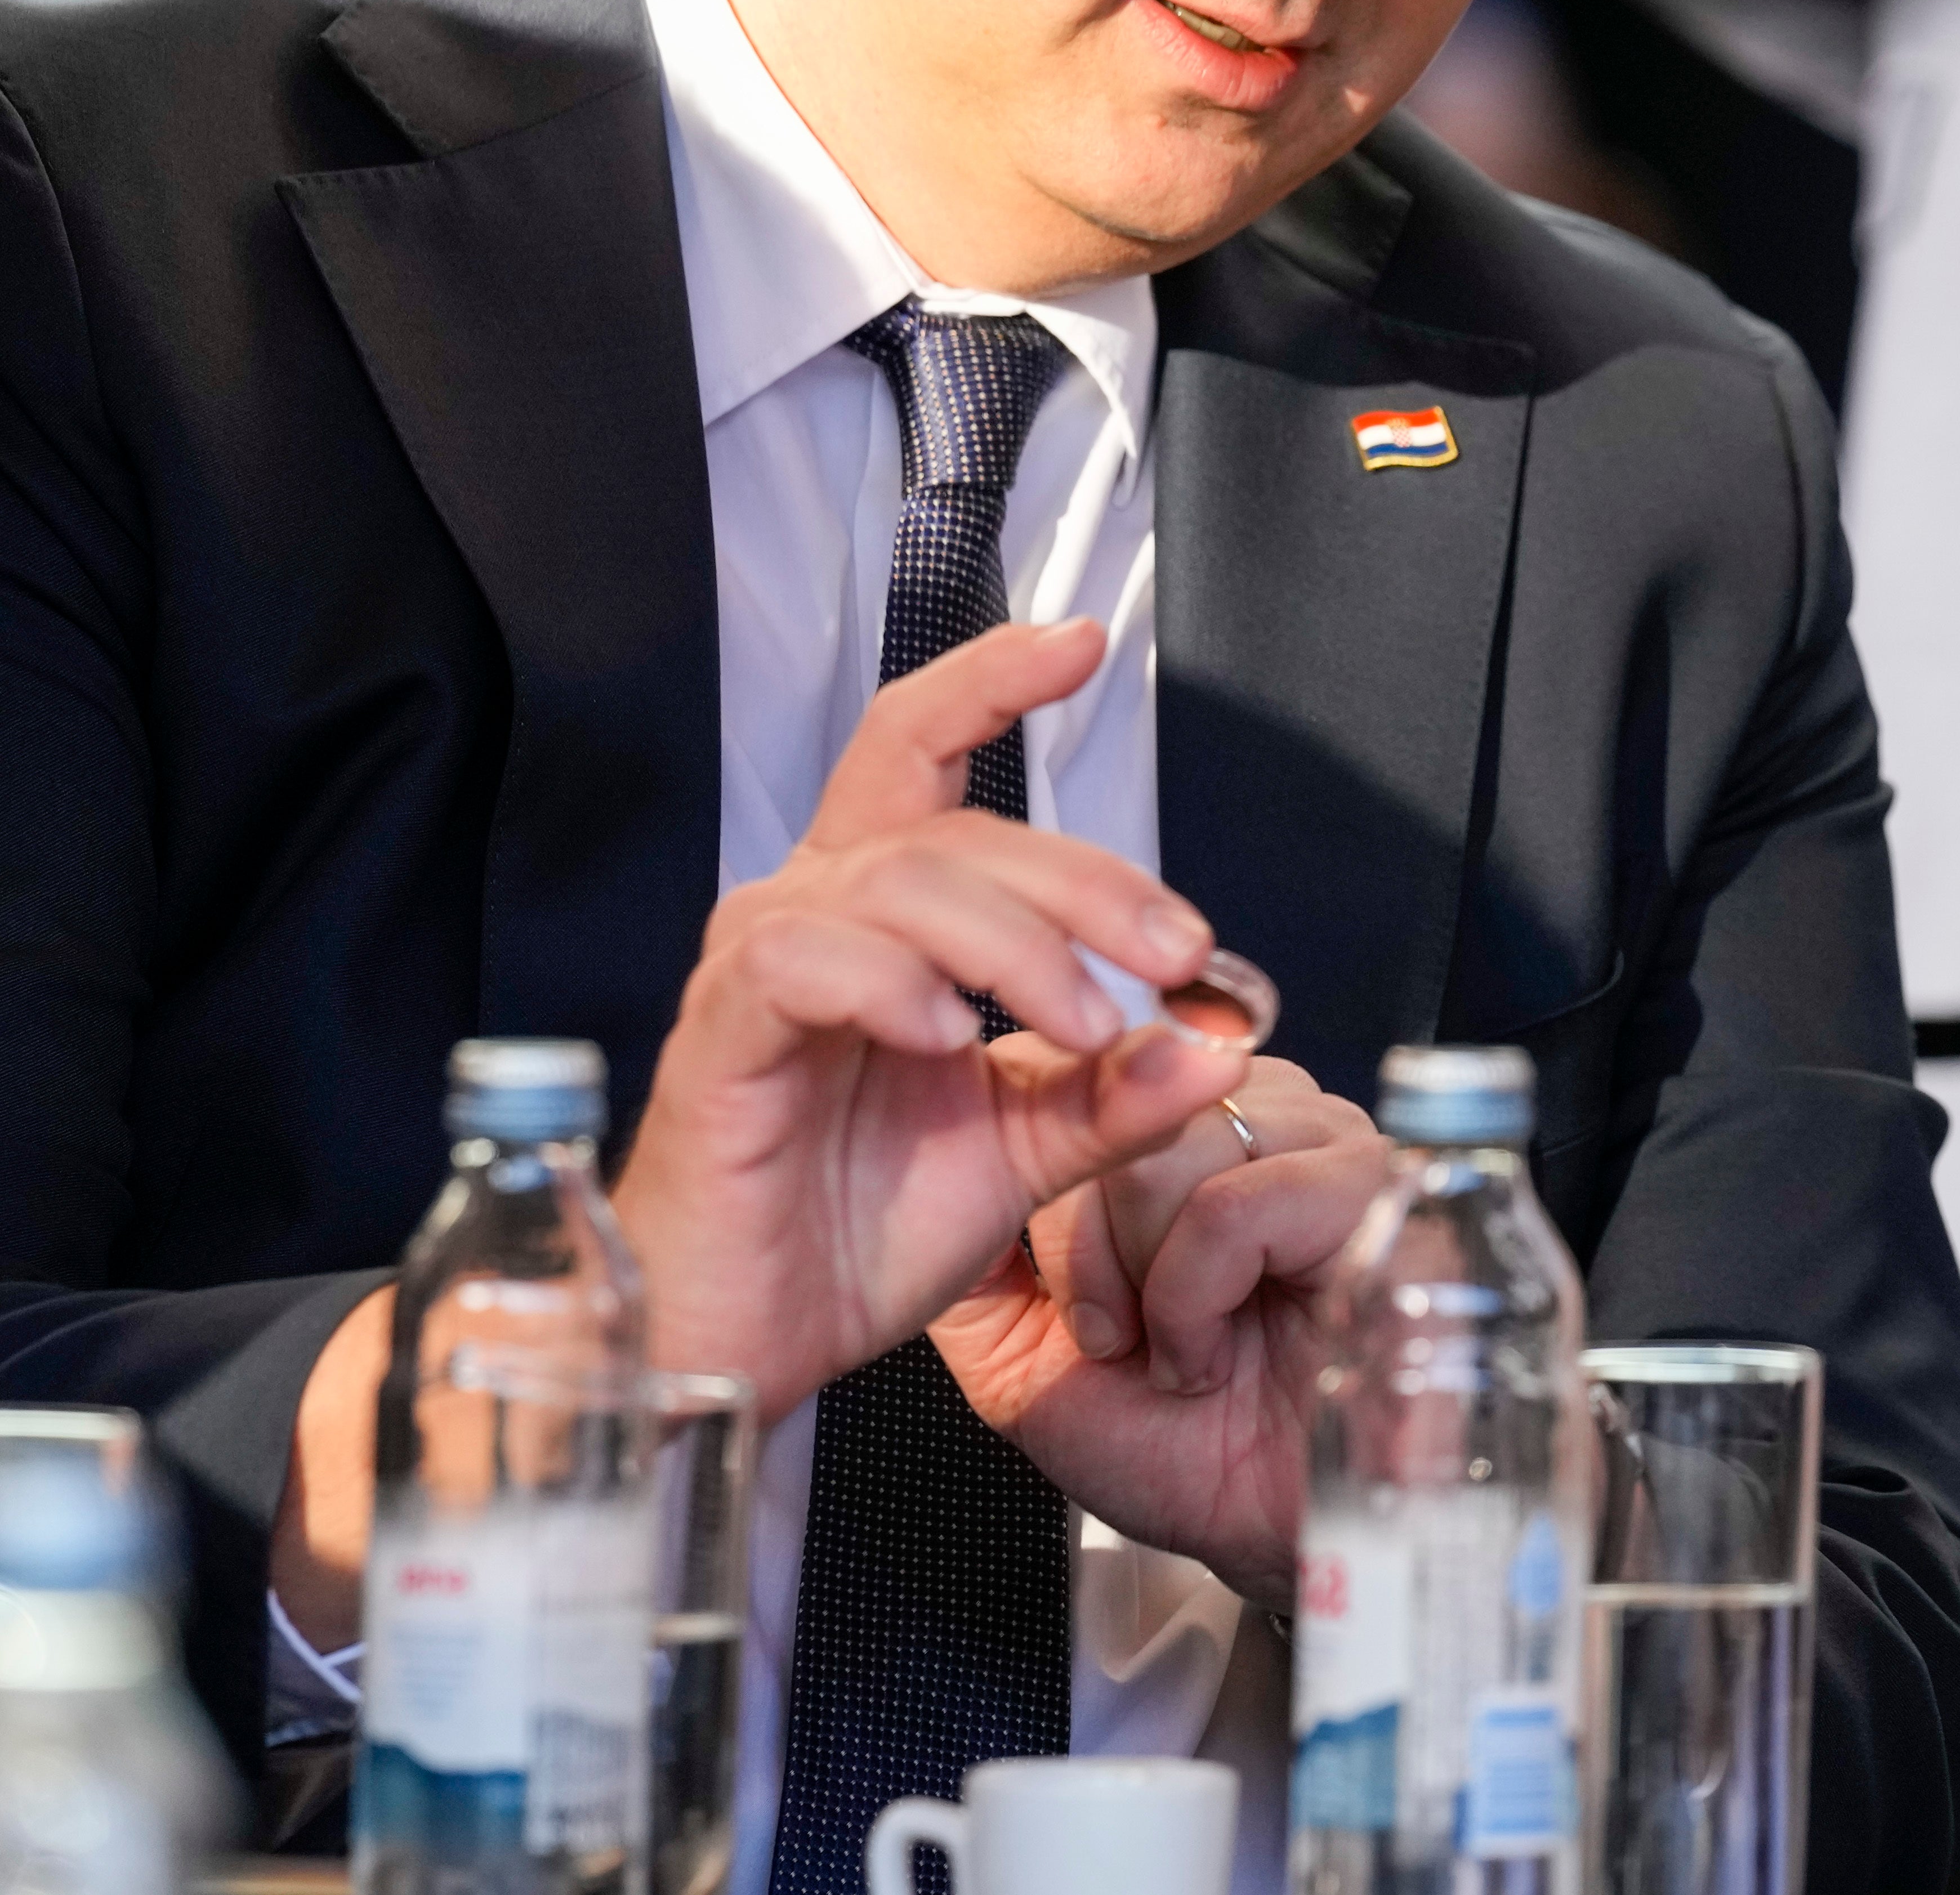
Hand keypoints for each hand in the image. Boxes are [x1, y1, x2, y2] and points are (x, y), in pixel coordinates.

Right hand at [617, 621, 1251, 1412]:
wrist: (750, 1336)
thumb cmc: (861, 1233)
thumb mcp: (1028, 1153)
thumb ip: (1118, 1093)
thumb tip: (1220, 1039)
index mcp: (887, 917)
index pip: (927, 751)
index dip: (995, 679)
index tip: (1084, 642)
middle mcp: (817, 914)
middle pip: (962, 831)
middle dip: (1088, 882)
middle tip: (1174, 953)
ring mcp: (762, 967)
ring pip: (902, 882)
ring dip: (1015, 944)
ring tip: (1080, 1020)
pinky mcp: (720, 1031)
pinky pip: (803, 958)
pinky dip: (891, 983)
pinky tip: (949, 1034)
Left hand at [934, 1060, 1396, 1604]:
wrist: (1269, 1531)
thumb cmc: (1173, 1447)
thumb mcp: (1022, 1350)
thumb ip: (974, 1257)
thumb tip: (935, 1157)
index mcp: (1179, 1131)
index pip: (1075, 1068)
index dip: (1051, 1188)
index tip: (1078, 1313)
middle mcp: (1252, 1110)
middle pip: (1112, 1111)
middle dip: (1086, 1255)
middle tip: (1123, 1339)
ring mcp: (1317, 1136)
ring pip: (1166, 1150)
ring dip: (1146, 1284)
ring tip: (1182, 1351)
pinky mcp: (1367, 1184)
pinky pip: (1230, 1207)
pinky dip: (1196, 1301)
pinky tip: (1217, 1354)